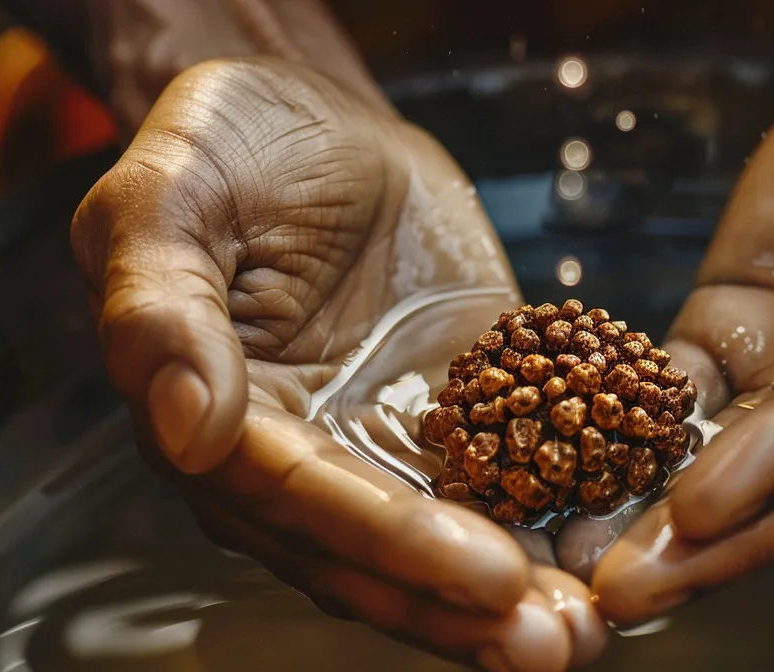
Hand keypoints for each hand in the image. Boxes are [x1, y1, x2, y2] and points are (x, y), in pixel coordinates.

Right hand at [71, 56, 604, 669]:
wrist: (314, 116)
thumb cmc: (222, 143)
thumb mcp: (164, 198)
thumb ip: (159, 309)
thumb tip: (188, 428)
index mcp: (220, 426)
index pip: (303, 503)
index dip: (392, 542)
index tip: (482, 572)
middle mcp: (300, 462)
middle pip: (375, 557)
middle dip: (464, 607)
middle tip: (555, 642)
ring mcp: (382, 448)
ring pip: (443, 545)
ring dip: (515, 598)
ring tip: (590, 632)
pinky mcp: (458, 418)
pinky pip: (506, 480)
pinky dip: (555, 521)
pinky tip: (614, 551)